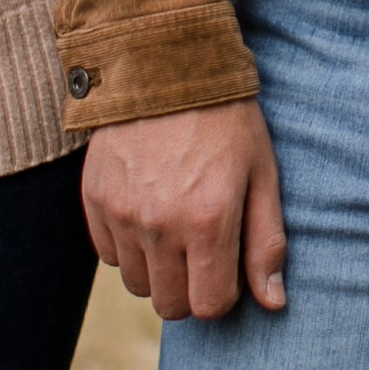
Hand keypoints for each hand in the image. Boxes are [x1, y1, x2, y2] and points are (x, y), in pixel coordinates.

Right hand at [82, 97, 288, 319]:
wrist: (165, 64)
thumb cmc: (226, 119)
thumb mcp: (261, 172)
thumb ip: (266, 242)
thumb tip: (273, 303)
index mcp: (208, 221)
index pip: (210, 305)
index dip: (223, 293)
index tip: (227, 265)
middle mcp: (160, 225)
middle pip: (170, 305)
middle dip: (190, 287)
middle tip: (202, 249)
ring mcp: (122, 214)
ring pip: (137, 284)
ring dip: (158, 269)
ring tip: (175, 226)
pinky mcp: (95, 200)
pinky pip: (108, 255)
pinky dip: (129, 246)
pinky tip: (148, 211)